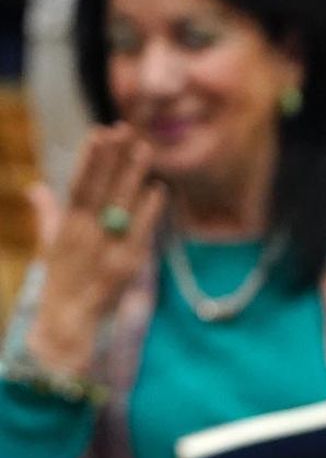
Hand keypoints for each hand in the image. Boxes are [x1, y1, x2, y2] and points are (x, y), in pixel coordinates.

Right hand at [28, 125, 163, 381]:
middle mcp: (84, 235)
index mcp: (66, 226)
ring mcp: (104, 250)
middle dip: (114, 159)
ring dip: (133, 177)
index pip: (78, 184)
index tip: (101, 131)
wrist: (66, 328)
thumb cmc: (60, 284)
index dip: (90, 158)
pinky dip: (149, 212)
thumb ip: (47, 214)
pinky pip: (140, 234)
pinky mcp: (124, 269)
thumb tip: (35, 188)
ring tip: (146, 150)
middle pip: (101, 189)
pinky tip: (159, 190)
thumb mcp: (50, 247)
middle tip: (128, 130)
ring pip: (121, 205)